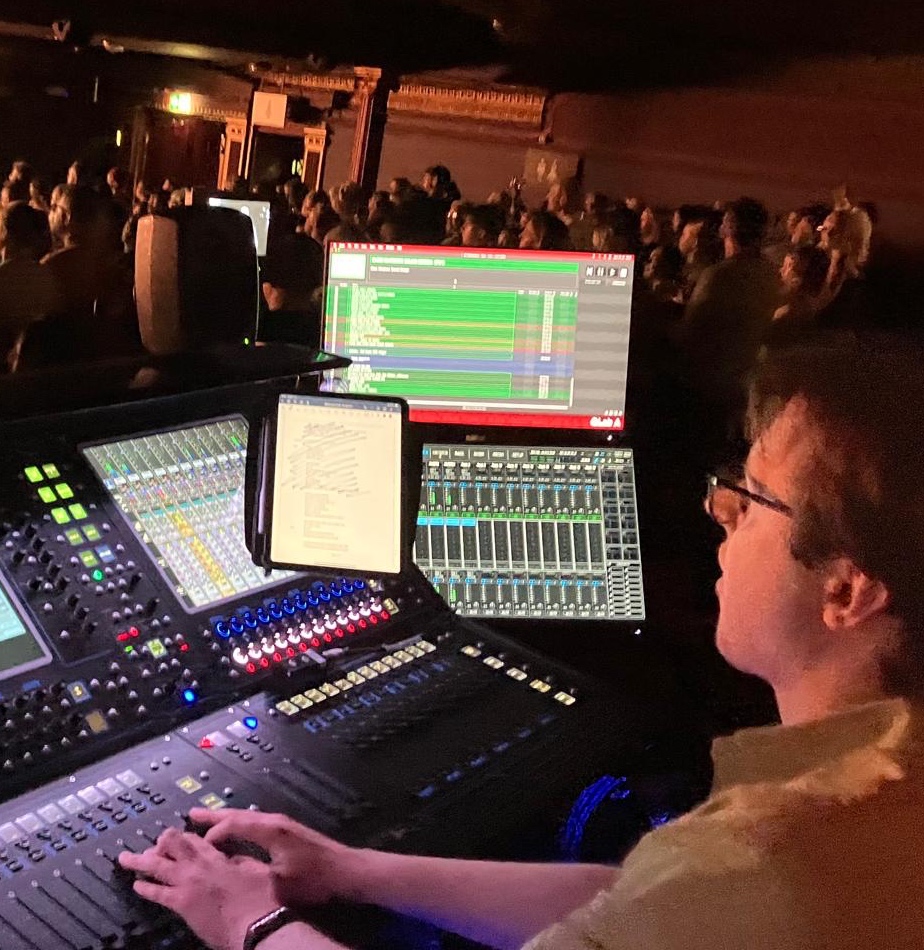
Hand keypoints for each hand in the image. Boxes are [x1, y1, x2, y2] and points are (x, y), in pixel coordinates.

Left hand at [118, 827, 280, 949]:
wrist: (256, 925)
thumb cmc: (260, 898)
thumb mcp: (255, 869)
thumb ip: (239, 860)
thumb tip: (230, 857)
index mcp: (218, 856)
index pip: (193, 839)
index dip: (182, 837)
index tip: (177, 838)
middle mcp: (199, 865)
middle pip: (172, 845)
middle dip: (160, 843)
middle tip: (153, 845)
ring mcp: (188, 884)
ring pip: (157, 866)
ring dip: (140, 861)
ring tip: (125, 858)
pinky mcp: (182, 904)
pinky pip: (158, 893)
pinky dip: (146, 888)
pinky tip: (136, 885)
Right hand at [188, 808, 357, 906]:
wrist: (345, 870)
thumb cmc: (315, 878)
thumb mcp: (279, 881)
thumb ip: (252, 871)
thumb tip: (229, 868)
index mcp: (271, 829)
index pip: (234, 824)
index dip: (213, 833)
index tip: (196, 846)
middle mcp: (275, 821)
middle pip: (239, 815)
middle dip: (214, 816)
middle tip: (191, 814)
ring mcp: (283, 824)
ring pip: (247, 818)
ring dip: (227, 820)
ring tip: (206, 821)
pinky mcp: (288, 831)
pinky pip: (256, 823)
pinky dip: (240, 825)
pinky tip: (235, 833)